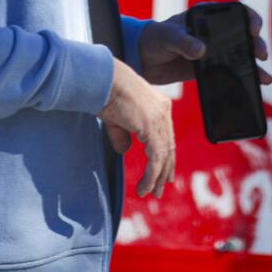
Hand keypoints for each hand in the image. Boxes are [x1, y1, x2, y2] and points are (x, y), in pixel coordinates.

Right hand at [98, 59, 176, 197]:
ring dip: (156, 178)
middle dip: (164, 171)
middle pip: (169, 148)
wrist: (102, 79)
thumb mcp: (116, 118)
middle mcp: (163, 111)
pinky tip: (145, 186)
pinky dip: (151, 175)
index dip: (165, 158)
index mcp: (158, 105)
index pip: (167, 137)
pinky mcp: (151, 126)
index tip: (164, 174)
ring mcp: (159, 118)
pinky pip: (155, 158)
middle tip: (159, 189)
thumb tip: (125, 150)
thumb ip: (123, 134)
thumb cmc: (105, 93)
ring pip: (163, 156)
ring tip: (150, 192)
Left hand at [137, 10, 271, 86]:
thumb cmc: (155, 38)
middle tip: (259, 54)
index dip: (248, 18)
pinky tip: (257, 84)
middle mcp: (215, 32)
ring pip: (241, 55)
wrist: (143, 59)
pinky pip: (232, 71)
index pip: (234, 12)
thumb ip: (183, 42)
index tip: (253, 29)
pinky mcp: (211, 68)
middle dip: (255, 44)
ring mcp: (214, 50)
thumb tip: (201, 50)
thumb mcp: (167, 36)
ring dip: (254, 64)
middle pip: (243, 35)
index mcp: (206, 17)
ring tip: (263, 76)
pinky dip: (244, 77)